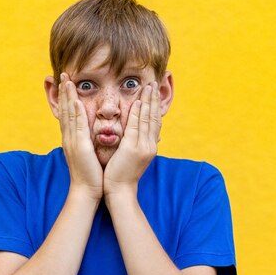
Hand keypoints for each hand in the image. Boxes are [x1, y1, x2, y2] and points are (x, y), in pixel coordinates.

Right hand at [58, 73, 103, 200]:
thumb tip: (90, 134)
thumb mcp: (88, 154)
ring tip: (66, 80)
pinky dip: (75, 111)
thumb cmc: (90, 174)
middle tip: (62, 75)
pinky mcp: (78, 145)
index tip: (65, 84)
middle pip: (64, 110)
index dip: (65, 98)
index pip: (67, 114)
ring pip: (68, 114)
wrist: (86, 190)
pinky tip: (74, 100)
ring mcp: (72, 140)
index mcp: (72, 139)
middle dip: (63, 92)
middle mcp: (69, 137)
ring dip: (67, 96)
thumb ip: (87, 141)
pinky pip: (76, 125)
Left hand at [104, 81, 160, 197]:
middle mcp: (149, 145)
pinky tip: (138, 101)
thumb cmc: (122, 175)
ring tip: (148, 86)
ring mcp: (143, 147)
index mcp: (149, 147)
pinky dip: (137, 113)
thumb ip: (137, 144)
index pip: (154, 122)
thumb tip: (138, 135)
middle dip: (154, 99)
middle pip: (154, 117)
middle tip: (155, 82)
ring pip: (147, 119)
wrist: (120, 191)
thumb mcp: (133, 158)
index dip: (155, 106)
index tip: (154, 92)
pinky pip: (136, 126)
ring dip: (148, 101)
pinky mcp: (133, 149)